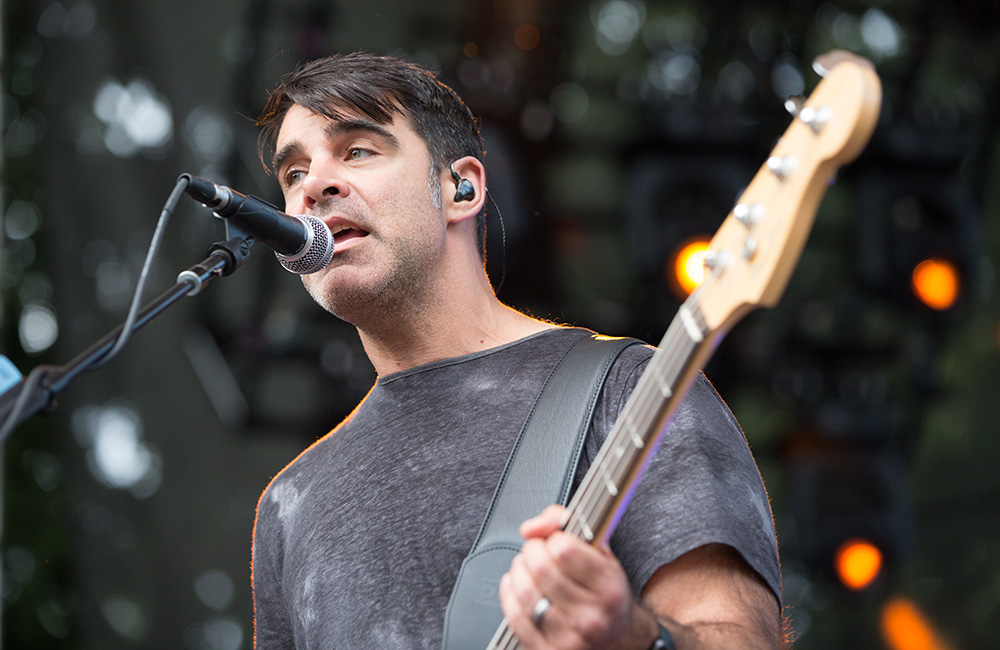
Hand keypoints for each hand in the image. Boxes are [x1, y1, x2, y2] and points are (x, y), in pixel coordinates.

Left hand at [498, 505, 658, 649]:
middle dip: (532, 550)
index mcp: (610, 588)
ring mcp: (569, 638)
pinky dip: (509, 594)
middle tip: (536, 550)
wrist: (618, 639)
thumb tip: (532, 527)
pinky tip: (517, 587)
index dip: (553, 537)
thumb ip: (565, 524)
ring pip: (525, 591)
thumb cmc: (604, 592)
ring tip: (526, 567)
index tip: (556, 540)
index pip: (564, 549)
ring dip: (518, 570)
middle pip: (541, 568)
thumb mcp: (600, 552)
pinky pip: (515, 615)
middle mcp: (592, 616)